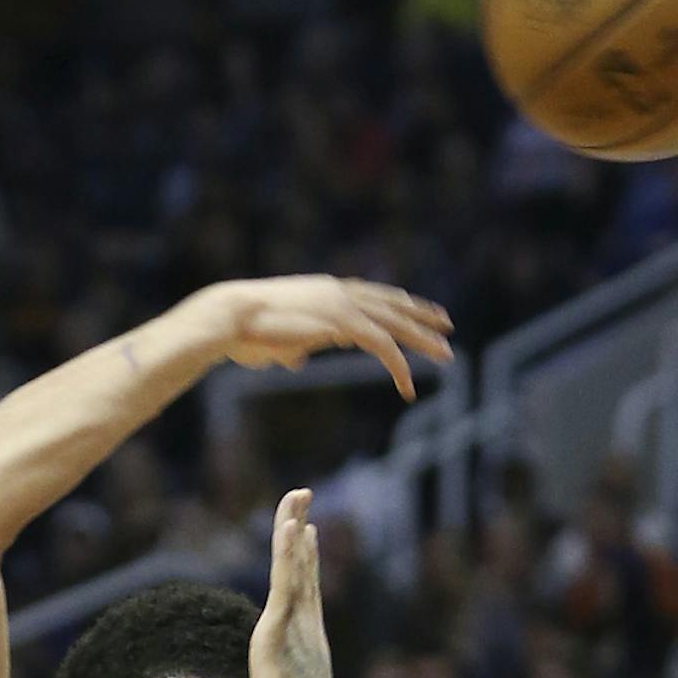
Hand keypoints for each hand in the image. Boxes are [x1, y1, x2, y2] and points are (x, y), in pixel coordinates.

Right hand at [201, 277, 450, 397]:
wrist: (230, 319)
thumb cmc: (244, 333)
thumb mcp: (277, 342)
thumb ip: (293, 348)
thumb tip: (296, 360)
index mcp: (326, 290)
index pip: (372, 295)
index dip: (398, 303)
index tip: (419, 310)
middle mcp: (338, 291)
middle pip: (392, 303)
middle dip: (421, 315)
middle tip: (448, 326)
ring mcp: (342, 305)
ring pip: (395, 323)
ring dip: (422, 340)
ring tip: (446, 356)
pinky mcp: (342, 323)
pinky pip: (382, 346)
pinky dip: (398, 367)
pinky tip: (408, 387)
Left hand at [251, 489, 337, 677]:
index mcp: (306, 637)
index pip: (304, 587)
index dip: (303, 556)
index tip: (305, 529)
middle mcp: (306, 624)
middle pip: (302, 567)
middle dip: (300, 529)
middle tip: (302, 496)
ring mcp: (296, 625)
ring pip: (294, 567)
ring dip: (293, 528)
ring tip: (296, 496)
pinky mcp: (281, 630)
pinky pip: (285, 584)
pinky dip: (289, 554)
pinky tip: (291, 527)